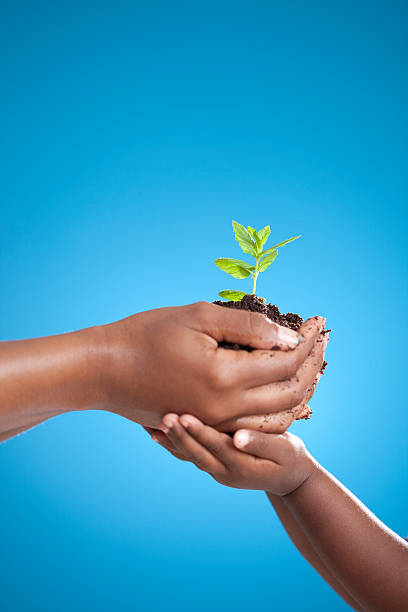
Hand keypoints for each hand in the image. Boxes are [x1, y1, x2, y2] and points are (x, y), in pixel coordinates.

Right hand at [101, 301, 325, 428]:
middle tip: (321, 341)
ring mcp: (216, 424)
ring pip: (278, 417)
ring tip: (310, 365)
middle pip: (289, 393)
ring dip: (300, 391)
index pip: (284, 363)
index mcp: (223, 377)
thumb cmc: (147, 335)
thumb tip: (288, 338)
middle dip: (311, 365)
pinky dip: (278, 410)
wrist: (106, 370)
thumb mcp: (198, 316)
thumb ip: (248, 327)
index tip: (318, 323)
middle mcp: (225, 409)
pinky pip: (257, 427)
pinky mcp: (208, 427)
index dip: (307, 342)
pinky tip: (282, 390)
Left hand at [151, 414, 315, 495]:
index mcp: (242, 466)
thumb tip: (238, 437)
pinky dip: (172, 444)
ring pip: (189, 456)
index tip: (183, 415)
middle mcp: (224, 472)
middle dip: (179, 434)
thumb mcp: (284, 450)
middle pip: (197, 453)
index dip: (199, 431)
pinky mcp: (213, 465)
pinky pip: (189, 456)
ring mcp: (217, 471)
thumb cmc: (289, 458)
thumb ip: (262, 443)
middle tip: (163, 416)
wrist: (288, 478)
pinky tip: (156, 433)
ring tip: (150, 424)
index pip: (217, 446)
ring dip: (170, 440)